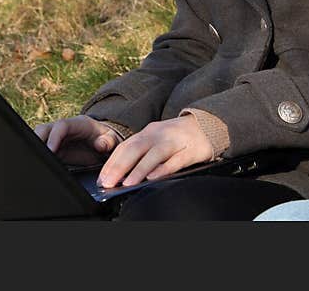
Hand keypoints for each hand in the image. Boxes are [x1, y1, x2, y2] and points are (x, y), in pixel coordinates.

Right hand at [34, 115, 120, 165]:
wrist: (104, 143)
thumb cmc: (106, 139)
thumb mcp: (112, 139)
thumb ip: (108, 141)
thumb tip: (100, 145)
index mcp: (77, 124)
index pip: (61, 126)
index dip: (54, 136)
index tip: (50, 149)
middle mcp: (63, 129)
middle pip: (44, 129)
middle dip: (37, 138)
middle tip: (36, 154)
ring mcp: (57, 139)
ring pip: (40, 138)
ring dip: (36, 147)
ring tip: (36, 161)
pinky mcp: (55, 149)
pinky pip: (43, 150)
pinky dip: (40, 155)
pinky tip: (41, 165)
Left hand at [97, 115, 213, 187]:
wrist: (207, 125)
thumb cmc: (177, 137)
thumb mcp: (156, 140)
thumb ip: (141, 153)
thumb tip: (120, 174)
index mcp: (148, 132)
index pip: (125, 146)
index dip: (112, 162)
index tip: (102, 178)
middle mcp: (158, 134)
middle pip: (135, 149)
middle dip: (119, 167)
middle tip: (108, 183)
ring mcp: (174, 141)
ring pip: (153, 155)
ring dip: (138, 170)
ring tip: (127, 183)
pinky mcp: (190, 150)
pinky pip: (175, 161)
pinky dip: (163, 169)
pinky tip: (153, 177)